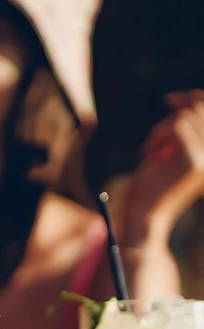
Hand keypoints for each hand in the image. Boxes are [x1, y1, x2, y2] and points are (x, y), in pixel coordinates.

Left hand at [124, 90, 203, 244]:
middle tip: (150, 145)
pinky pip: (176, 125)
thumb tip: (188, 98)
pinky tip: (146, 156)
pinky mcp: (194, 161)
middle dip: (169, 119)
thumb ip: (182, 130)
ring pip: (184, 117)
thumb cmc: (150, 188)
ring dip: (160, 132)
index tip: (168, 100)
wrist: (143, 217)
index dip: (193, 98)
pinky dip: (156, 137)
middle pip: (199, 110)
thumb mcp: (169, 152)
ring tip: (148, 154)